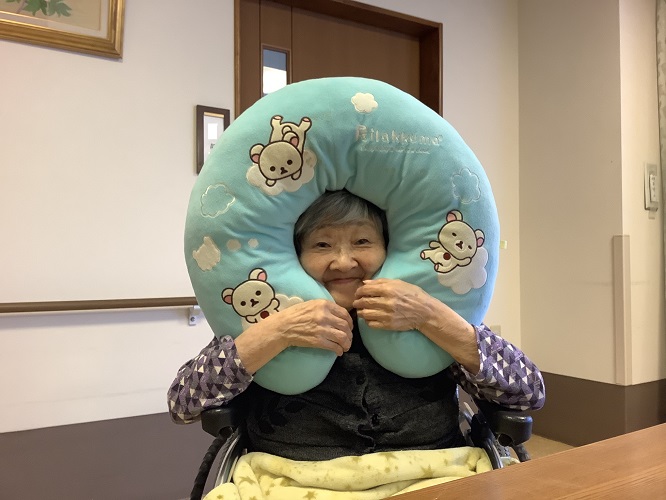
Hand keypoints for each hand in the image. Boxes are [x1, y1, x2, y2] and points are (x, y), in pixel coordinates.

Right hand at [269, 299, 353, 355]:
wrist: (283, 326)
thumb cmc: (296, 314)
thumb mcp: (312, 304)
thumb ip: (326, 308)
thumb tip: (339, 315)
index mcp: (324, 305)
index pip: (344, 314)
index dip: (350, 322)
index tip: (349, 327)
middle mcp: (325, 316)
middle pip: (345, 326)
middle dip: (349, 334)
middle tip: (348, 339)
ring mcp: (322, 329)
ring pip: (343, 337)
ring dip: (347, 344)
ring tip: (345, 347)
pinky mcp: (318, 341)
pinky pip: (334, 346)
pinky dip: (339, 350)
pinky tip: (339, 352)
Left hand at [354, 278, 478, 371]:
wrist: (425, 312)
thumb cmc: (413, 295)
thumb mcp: (399, 283)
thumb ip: (381, 282)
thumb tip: (365, 282)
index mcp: (389, 289)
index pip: (366, 290)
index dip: (359, 291)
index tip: (358, 293)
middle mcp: (386, 302)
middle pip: (364, 302)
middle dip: (357, 302)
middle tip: (357, 302)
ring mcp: (387, 315)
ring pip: (365, 314)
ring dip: (360, 312)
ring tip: (361, 310)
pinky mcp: (388, 325)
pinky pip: (371, 324)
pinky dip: (367, 321)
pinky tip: (369, 318)